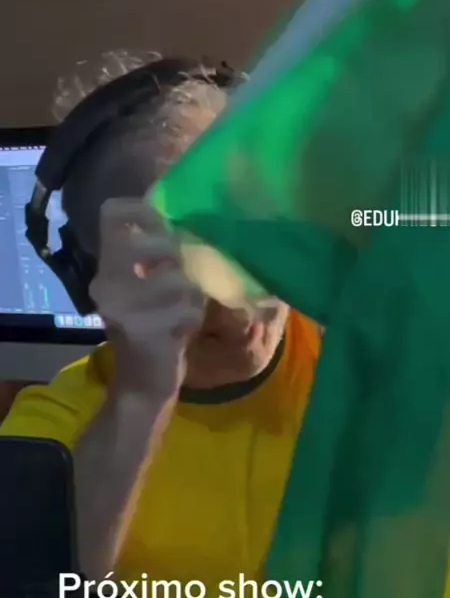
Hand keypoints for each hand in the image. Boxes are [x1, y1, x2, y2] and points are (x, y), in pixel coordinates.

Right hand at [90, 198, 203, 400]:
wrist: (142, 386)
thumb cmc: (152, 329)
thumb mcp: (148, 287)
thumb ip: (157, 256)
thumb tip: (185, 219)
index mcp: (106, 269)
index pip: (112, 214)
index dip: (145, 211)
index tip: (165, 227)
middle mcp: (108, 284)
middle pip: (160, 243)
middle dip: (183, 258)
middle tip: (183, 278)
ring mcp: (125, 309)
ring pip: (181, 279)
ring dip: (193, 293)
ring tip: (187, 308)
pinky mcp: (146, 333)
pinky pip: (189, 310)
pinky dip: (194, 317)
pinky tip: (186, 327)